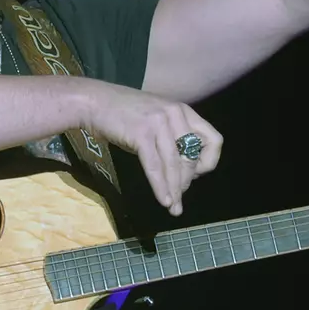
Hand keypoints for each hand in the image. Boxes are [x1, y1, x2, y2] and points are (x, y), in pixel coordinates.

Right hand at [82, 81, 222, 215]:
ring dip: (175, 189)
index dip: (208, 162)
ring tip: (174, 207)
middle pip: (193, 156)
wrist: (94, 102)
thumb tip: (186, 170)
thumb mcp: (158, 118)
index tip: (195, 174)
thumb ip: (174, 136)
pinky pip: (155, 167)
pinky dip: (161, 187)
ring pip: (175, 164)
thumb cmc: (124, 114)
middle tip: (178, 195)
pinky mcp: (142, 134)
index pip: (214, 140)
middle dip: (187, 181)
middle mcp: (175, 114)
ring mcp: (158, 123)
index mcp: (183, 111)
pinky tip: (164, 201)